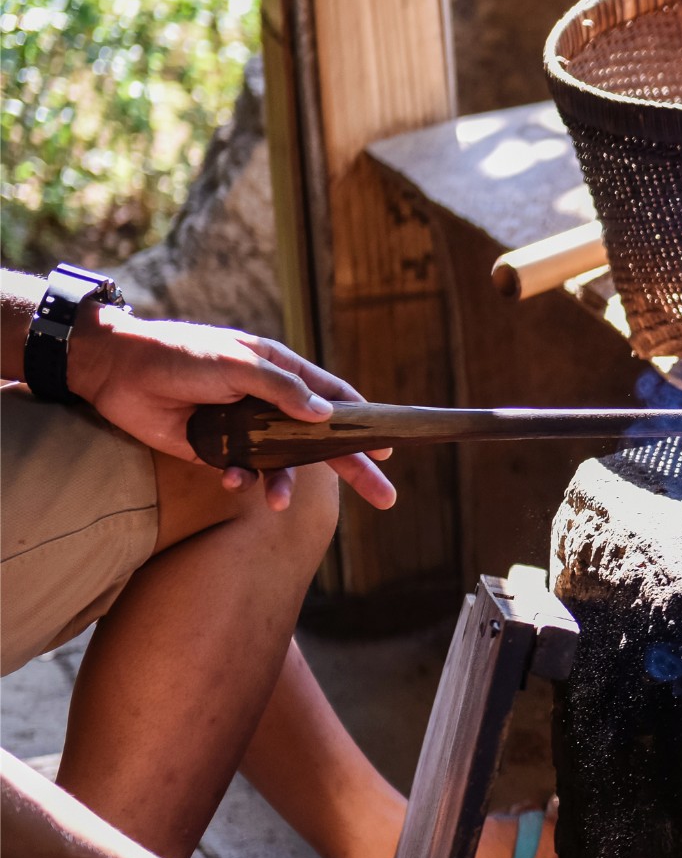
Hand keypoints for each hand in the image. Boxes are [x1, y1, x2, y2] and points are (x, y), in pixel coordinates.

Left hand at [66, 305, 396, 509]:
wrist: (116, 373)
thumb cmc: (180, 354)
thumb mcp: (236, 364)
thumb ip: (282, 389)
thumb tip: (326, 416)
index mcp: (282, 373)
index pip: (335, 398)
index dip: (365, 422)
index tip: (390, 447)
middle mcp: (270, 404)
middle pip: (322, 441)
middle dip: (353, 468)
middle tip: (386, 497)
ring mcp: (246, 430)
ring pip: (284, 465)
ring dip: (285, 485)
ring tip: (278, 503)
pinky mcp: (217, 452)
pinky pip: (244, 474)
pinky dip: (243, 482)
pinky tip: (232, 481)